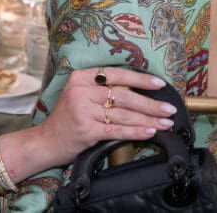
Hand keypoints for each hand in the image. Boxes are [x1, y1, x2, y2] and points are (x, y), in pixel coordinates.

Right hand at [33, 67, 176, 164]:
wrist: (47, 140)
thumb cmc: (67, 117)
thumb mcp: (78, 95)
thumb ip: (100, 89)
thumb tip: (137, 90)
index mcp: (80, 78)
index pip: (115, 74)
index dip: (139, 79)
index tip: (160, 84)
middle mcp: (80, 91)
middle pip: (123, 96)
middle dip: (150, 103)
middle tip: (169, 108)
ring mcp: (82, 111)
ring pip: (123, 114)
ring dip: (148, 119)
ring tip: (165, 122)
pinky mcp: (86, 130)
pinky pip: (117, 130)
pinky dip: (136, 131)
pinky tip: (150, 132)